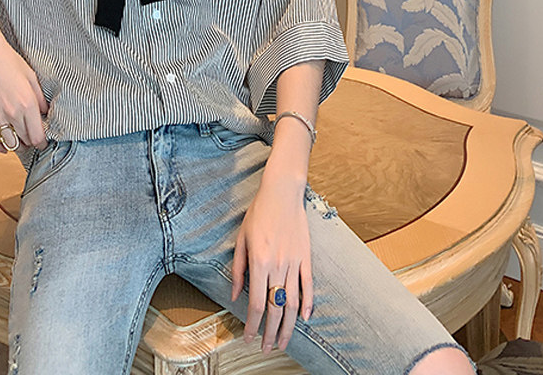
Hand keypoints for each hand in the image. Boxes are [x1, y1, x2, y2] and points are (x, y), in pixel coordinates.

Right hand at [0, 33, 48, 152]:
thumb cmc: (10, 63)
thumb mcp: (33, 78)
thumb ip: (41, 99)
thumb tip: (46, 113)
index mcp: (28, 104)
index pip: (37, 136)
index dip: (42, 142)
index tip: (44, 142)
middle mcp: (13, 113)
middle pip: (25, 140)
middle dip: (32, 142)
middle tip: (34, 139)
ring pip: (10, 143)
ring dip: (18, 146)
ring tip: (22, 142)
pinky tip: (5, 148)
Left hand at [231, 174, 312, 353]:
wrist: (282, 192)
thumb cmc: (258, 213)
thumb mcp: (241, 239)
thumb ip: (238, 269)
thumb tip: (234, 295)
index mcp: (259, 262)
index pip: (255, 303)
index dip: (251, 325)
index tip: (248, 338)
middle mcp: (278, 266)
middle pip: (276, 309)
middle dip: (270, 333)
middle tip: (266, 349)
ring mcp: (294, 262)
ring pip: (293, 302)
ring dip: (289, 327)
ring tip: (283, 342)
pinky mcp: (306, 257)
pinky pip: (309, 285)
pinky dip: (308, 304)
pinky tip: (305, 318)